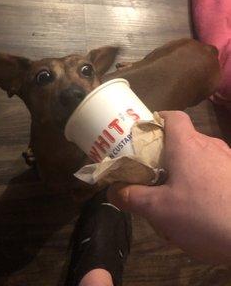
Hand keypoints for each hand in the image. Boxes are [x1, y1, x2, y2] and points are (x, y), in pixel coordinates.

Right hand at [108, 111, 230, 264]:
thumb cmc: (202, 214)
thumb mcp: (159, 210)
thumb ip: (132, 197)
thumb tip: (112, 191)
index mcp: (187, 145)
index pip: (173, 117)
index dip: (158, 120)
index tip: (146, 134)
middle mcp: (210, 146)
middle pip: (185, 139)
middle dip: (168, 152)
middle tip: (155, 172)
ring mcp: (229, 160)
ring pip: (202, 156)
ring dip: (187, 169)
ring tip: (178, 194)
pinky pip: (217, 172)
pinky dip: (205, 182)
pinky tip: (203, 207)